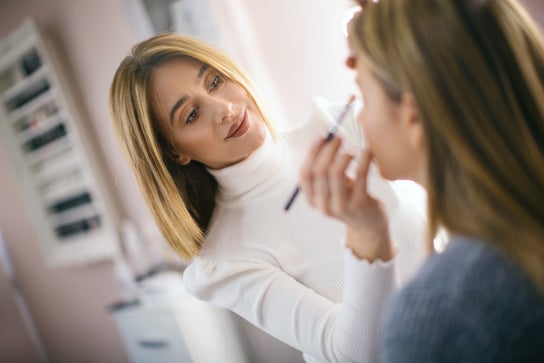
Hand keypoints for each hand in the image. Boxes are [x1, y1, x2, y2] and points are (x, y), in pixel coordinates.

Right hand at [299, 136, 393, 261]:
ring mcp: (342, 206)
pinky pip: (360, 174)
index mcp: (313, 200)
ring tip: (353, 149)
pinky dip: (364, 159)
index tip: (321, 137)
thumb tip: (324, 139)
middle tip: (339, 137)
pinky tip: (367, 152)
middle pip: (320, 170)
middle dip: (329, 149)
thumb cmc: (349, 200)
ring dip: (344, 154)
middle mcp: (324, 205)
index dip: (311, 153)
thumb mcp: (332, 188)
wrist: (369, 226)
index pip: (305, 174)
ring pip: (336, 172)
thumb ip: (325, 169)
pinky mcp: (360, 203)